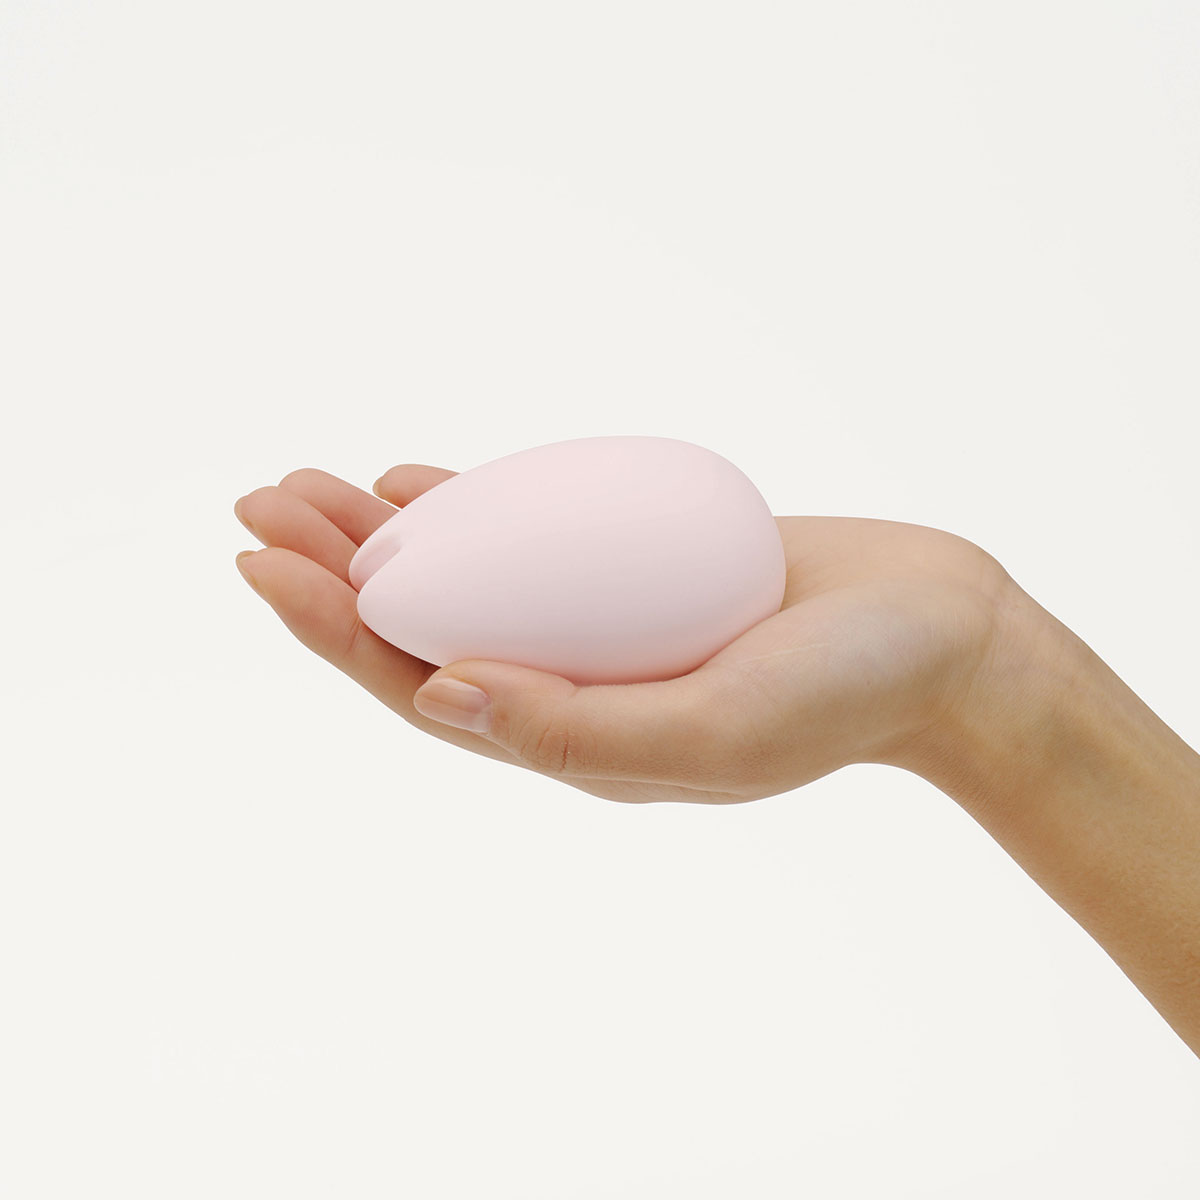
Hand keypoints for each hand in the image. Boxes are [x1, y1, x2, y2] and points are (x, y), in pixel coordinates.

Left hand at [233, 464, 1015, 804]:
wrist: (940, 637)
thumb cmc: (845, 693)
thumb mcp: (722, 729)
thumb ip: (581, 730)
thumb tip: (436, 696)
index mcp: (575, 740)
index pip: (424, 688)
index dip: (333, 631)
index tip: (263, 563)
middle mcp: (574, 685)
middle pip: (425, 630)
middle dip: (332, 573)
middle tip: (261, 501)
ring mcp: (602, 626)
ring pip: (468, 579)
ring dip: (382, 537)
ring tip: (309, 482)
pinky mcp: (637, 569)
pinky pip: (533, 538)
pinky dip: (468, 510)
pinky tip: (410, 481)